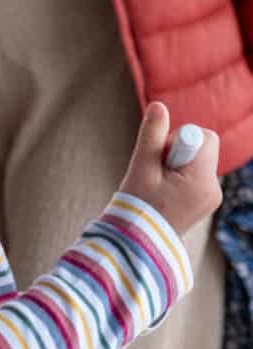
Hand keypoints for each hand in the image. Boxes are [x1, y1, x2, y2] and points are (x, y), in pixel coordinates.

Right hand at [119, 102, 221, 236]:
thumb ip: (151, 135)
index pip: (204, 137)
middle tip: (156, 170)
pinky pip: (195, 173)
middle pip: (202, 146)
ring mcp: (210, 197)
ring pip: (197, 160)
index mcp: (202, 181)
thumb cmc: (137, 207)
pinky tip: (162, 192)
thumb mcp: (141, 167)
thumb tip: (158, 106)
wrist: (136, 243)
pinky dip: (178, 175)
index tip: (160, 159)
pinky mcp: (203, 200)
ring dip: (176, 164)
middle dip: (177, 150)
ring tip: (157, 184)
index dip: (177, 141)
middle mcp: (213, 189)